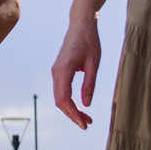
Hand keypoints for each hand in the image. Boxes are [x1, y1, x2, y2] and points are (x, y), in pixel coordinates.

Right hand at [51, 13, 100, 129]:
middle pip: (60, 101)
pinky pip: (61, 90)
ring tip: (86, 118)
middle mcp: (56, 72)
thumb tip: (86, 104)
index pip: (64, 99)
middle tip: (87, 124)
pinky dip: (69, 101)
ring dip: (71, 109)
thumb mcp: (94, 64)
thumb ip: (89, 84)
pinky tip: (80, 106)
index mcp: (64, 70)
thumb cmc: (90, 41)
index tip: (84, 124)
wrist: (81, 24)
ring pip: (59, 97)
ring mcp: (56, 71)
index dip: (73, 114)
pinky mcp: (59, 71)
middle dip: (72, 114)